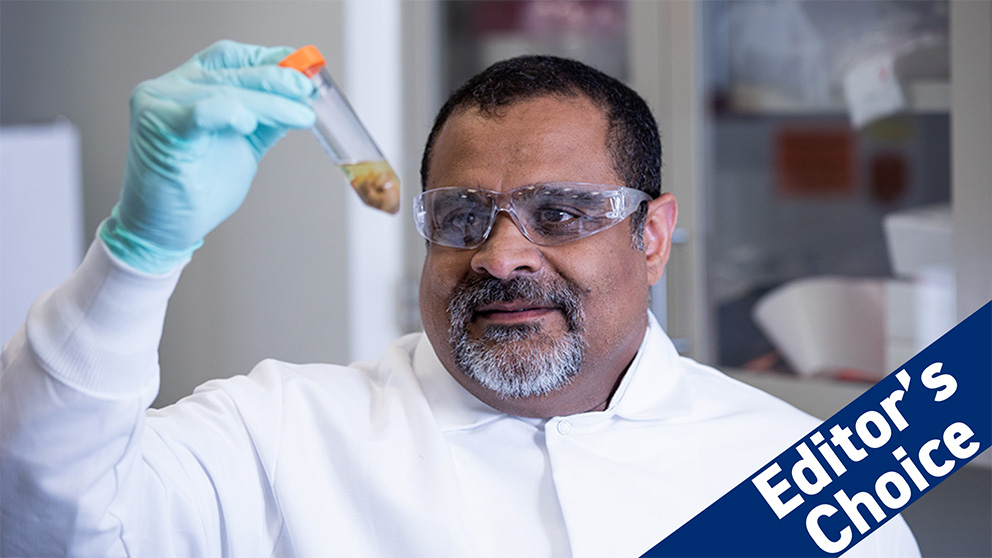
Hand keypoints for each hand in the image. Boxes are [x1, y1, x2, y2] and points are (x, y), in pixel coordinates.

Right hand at [100, 40, 315, 272]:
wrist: (167, 227)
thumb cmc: (200, 186)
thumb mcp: (244, 145)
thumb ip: (266, 121)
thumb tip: (300, 100)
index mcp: (190, 84)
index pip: (230, 57)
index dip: (268, 57)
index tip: (304, 67)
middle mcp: (171, 87)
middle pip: (232, 73)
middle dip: (277, 80)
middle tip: (307, 91)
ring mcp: (160, 103)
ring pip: (225, 92)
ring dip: (269, 102)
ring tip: (300, 114)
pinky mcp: (158, 127)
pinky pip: (198, 113)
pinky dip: (225, 112)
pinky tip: (247, 121)